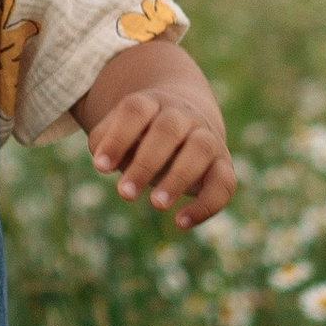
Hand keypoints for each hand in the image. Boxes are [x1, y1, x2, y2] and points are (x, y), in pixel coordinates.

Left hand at [88, 86, 236, 228]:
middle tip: (125, 194)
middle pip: (168, 129)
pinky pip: (224, 182)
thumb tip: (104, 163)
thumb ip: (104, 143)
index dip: (117, 138)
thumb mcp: (120, 135)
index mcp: (152, 103)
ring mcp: (207, 137)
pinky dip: (206, 205)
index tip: (100, 168)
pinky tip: (181, 223)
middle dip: (146, 163)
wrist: (185, 126)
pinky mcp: (223, 165)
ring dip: (178, 178)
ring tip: (156, 204)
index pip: (136, 110)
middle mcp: (183, 115)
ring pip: (200, 148)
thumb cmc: (141, 136)